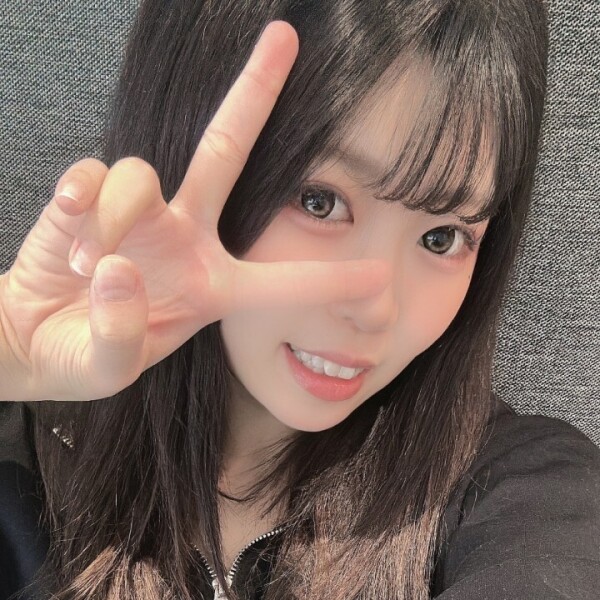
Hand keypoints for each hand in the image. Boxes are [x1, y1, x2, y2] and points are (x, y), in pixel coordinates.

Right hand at [0, 21, 390, 402]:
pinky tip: (70, 234)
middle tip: (286, 36)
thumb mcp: (109, 369)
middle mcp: (186, 237)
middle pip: (226, 149)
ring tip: (91, 266)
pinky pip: (91, 177)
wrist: (29, 340)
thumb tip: (120, 267)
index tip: (382, 275)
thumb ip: (121, 336)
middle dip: (255, 93)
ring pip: (142, 174)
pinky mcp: (86, 197)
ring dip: (115, 218)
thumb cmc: (83, 356)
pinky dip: (78, 202)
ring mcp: (140, 213)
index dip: (329, 279)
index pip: (281, 283)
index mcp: (214, 288)